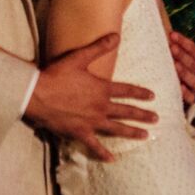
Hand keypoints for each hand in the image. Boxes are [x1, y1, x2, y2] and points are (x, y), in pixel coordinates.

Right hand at [23, 33, 157, 161]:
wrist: (37, 94)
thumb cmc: (57, 74)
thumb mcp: (79, 57)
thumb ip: (99, 48)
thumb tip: (117, 35)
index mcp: (101, 89)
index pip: (127, 91)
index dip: (140, 93)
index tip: (152, 97)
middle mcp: (100, 107)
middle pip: (126, 112)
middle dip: (143, 115)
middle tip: (156, 119)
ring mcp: (91, 122)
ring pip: (116, 129)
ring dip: (132, 132)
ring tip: (146, 135)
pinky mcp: (80, 133)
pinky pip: (94, 145)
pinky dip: (103, 153)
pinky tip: (112, 159)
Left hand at [168, 29, 194, 104]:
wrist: (177, 90)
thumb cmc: (175, 67)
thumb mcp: (177, 56)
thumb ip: (173, 46)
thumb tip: (161, 31)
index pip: (193, 48)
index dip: (183, 41)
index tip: (172, 34)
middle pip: (192, 63)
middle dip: (183, 55)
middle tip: (172, 48)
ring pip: (193, 79)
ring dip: (184, 72)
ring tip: (175, 65)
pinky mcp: (191, 98)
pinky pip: (190, 97)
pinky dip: (186, 92)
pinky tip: (180, 87)